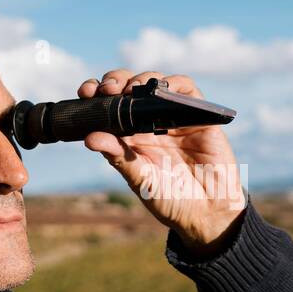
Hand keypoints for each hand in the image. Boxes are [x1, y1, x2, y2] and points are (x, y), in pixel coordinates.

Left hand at [78, 70, 245, 255]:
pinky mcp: (197, 115)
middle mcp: (148, 122)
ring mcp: (172, 116)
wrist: (206, 212)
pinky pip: (186, 89)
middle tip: (107, 89)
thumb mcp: (140, 180)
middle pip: (128, 87)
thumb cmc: (170, 199)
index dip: (96, 94)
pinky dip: (174, 82)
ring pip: (154, 82)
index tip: (86, 93)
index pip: (108, 106)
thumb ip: (118, 158)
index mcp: (128, 136)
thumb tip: (89, 138)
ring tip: (133, 89)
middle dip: (115, 81)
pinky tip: (163, 88)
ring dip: (140, 79)